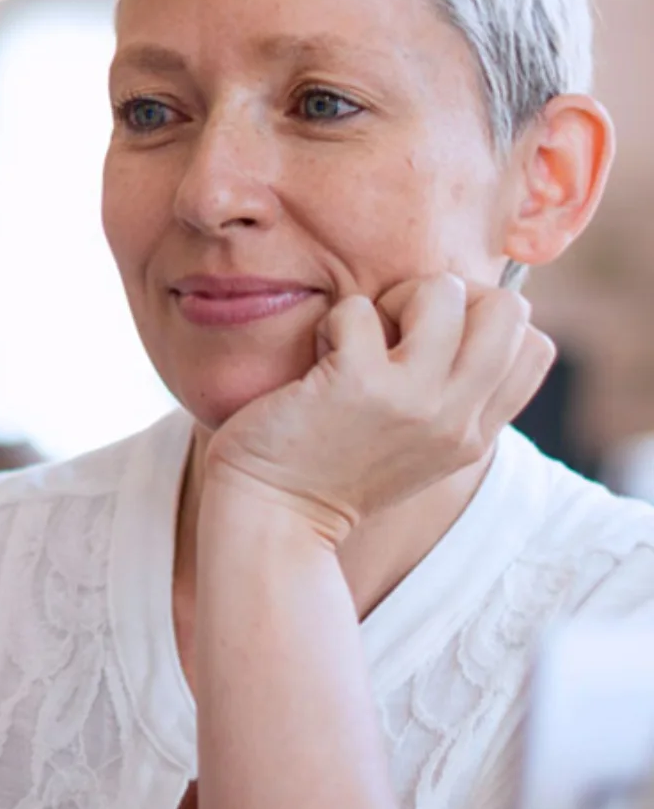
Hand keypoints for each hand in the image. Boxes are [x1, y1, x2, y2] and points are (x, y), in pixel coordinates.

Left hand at [200, 273, 554, 546]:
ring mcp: (413, 401)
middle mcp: (456, 419)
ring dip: (393, 299)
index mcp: (475, 435)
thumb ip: (452, 397)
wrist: (274, 517)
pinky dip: (335, 320)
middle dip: (449, 296)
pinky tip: (319, 358)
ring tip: (359, 340)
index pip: (535, 347)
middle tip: (398, 329)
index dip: (486, 320)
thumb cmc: (331, 468)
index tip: (433, 338)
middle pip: (508, 309)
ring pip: (444, 291)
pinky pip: (360, 308)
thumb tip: (465, 314)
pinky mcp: (359, 383)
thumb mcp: (417, 446)